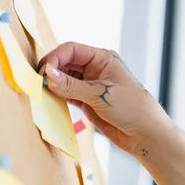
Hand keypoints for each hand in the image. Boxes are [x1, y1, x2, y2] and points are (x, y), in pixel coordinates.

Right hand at [38, 42, 169, 155]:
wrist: (145, 135)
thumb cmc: (132, 108)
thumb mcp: (100, 95)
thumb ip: (72, 86)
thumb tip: (48, 75)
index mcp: (103, 58)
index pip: (71, 50)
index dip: (55, 58)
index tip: (44, 73)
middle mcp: (95, 68)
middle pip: (65, 62)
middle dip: (51, 70)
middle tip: (39, 83)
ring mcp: (90, 85)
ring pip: (64, 78)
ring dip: (53, 84)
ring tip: (43, 92)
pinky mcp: (87, 101)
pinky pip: (67, 94)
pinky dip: (58, 96)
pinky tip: (51, 100)